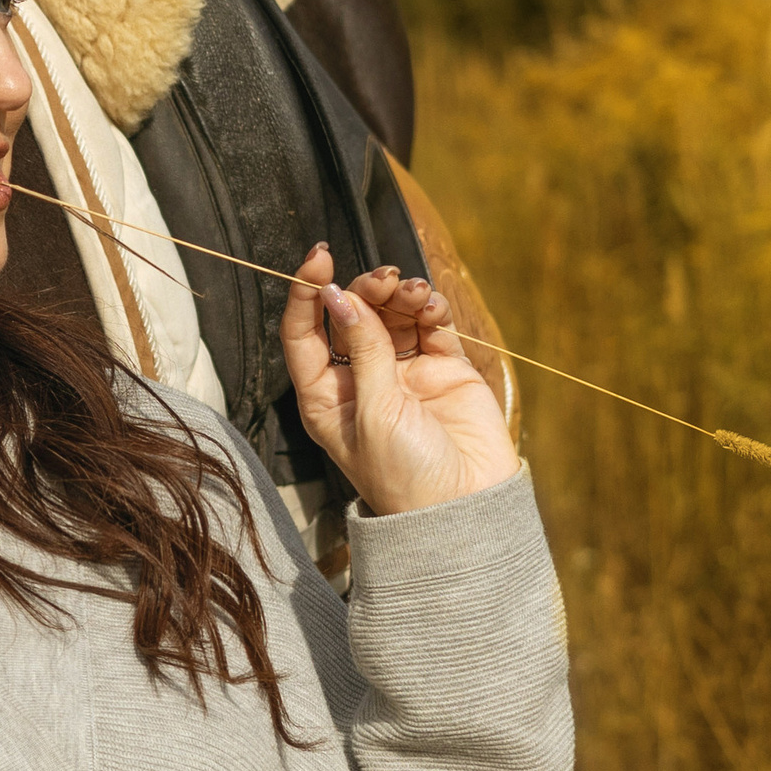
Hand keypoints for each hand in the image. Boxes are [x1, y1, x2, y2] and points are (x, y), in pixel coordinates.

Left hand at [281, 245, 518, 515]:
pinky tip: (432, 306)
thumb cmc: (406, 475)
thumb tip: (339, 295)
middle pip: (352, 315)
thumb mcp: (374, 412)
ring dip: (400, 294)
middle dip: (365, 289)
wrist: (466, 510)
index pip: (303, 333)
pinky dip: (430, 309)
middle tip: (385, 279)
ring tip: (414, 292)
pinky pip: (431, 327)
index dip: (306, 293)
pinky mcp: (444, 370)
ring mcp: (404, 373)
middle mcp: (360, 380)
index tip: (319, 260)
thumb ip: (362, 349)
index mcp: (326, 396)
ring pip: (393, 315)